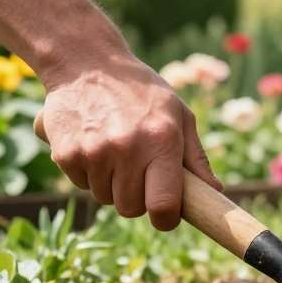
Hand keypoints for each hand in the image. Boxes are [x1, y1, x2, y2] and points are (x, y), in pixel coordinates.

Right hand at [34, 54, 220, 229]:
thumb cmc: (143, 92)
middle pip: (131, 209)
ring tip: (117, 150)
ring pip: (105, 199)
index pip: (163, 205)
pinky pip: (82, 184)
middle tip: (140, 171)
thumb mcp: (179, 115)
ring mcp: (94, 153)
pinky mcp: (65, 154)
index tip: (167, 214)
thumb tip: (215, 192)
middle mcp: (127, 149)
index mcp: (161, 141)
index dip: (167, 218)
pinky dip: (89, 173)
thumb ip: (196, 157)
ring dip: (112, 184)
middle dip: (139, 198)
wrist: (87, 64)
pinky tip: (94, 143)